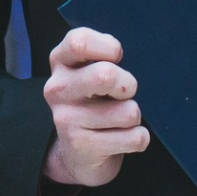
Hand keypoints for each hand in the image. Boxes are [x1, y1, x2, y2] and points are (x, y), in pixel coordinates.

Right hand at [42, 28, 148, 187]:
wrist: (78, 153)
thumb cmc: (94, 102)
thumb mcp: (91, 72)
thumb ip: (104, 57)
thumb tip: (123, 55)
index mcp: (60, 62)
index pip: (79, 41)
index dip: (109, 48)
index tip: (117, 59)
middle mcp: (57, 89)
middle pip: (105, 75)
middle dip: (128, 84)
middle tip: (126, 92)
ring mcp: (66, 119)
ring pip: (128, 111)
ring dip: (134, 116)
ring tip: (119, 120)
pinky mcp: (82, 147)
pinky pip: (134, 138)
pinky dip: (139, 138)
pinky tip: (122, 138)